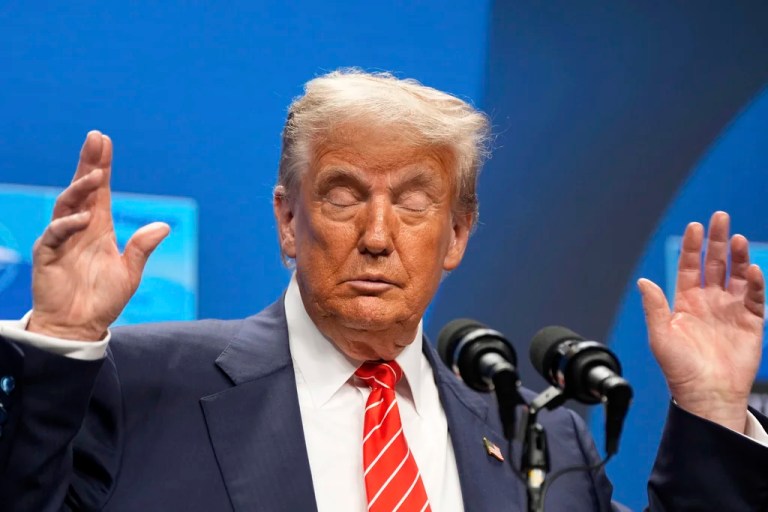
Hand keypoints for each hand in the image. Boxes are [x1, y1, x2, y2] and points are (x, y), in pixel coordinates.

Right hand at [27, 131, 169, 340]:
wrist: (78, 326)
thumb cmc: (102, 299)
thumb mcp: (129, 273)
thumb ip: (142, 248)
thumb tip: (164, 225)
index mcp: (100, 228)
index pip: (101, 191)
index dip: (103, 166)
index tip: (104, 142)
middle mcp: (80, 227)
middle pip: (83, 189)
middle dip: (89, 163)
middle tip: (95, 139)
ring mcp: (62, 239)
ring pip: (67, 205)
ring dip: (80, 188)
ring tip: (96, 174)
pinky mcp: (48, 254)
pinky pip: (55, 233)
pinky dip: (68, 224)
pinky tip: (83, 219)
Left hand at [638, 211, 764, 432]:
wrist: (706, 394)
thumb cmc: (679, 369)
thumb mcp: (660, 336)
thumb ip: (655, 308)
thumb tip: (643, 281)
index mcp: (685, 302)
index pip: (690, 267)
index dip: (693, 247)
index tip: (696, 226)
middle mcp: (709, 302)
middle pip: (715, 264)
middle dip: (718, 241)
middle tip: (721, 217)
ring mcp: (730, 310)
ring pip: (737, 276)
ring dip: (738, 257)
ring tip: (738, 238)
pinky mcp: (750, 322)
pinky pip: (755, 297)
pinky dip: (756, 283)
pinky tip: (754, 269)